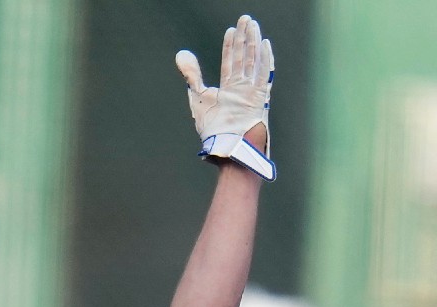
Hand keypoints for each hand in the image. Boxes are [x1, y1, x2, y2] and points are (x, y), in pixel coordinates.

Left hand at [175, 15, 274, 179]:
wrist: (227, 148)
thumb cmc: (213, 130)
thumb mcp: (198, 98)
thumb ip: (191, 76)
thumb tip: (181, 54)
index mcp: (229, 89)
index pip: (231, 62)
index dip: (230, 46)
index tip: (231, 30)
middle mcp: (243, 88)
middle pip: (244, 57)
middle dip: (244, 37)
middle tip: (245, 19)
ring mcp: (253, 92)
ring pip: (254, 61)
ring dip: (253, 42)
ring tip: (252, 25)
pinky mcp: (260, 98)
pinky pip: (263, 75)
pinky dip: (264, 59)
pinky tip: (265, 44)